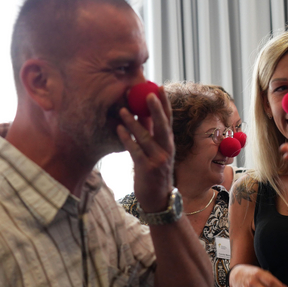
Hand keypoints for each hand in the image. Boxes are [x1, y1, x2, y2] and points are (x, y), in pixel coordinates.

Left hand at [118, 85, 174, 212]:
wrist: (157, 199)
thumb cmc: (154, 172)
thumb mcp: (156, 152)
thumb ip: (151, 134)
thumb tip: (142, 113)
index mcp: (169, 143)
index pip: (168, 119)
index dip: (164, 103)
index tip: (159, 87)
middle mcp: (166, 150)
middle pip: (162, 125)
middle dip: (156, 108)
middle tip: (148, 92)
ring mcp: (157, 159)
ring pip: (145, 137)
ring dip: (134, 122)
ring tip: (123, 109)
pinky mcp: (146, 168)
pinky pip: (135, 150)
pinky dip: (127, 139)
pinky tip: (118, 128)